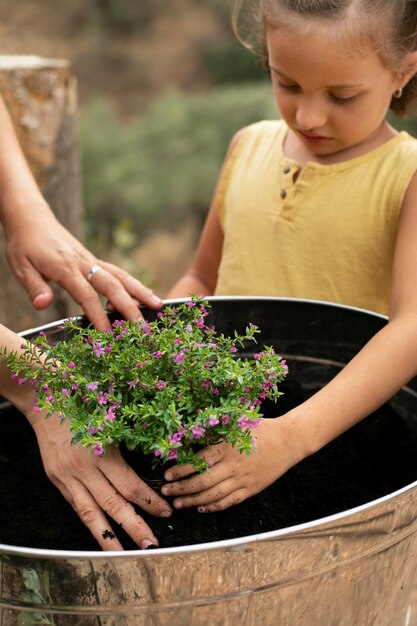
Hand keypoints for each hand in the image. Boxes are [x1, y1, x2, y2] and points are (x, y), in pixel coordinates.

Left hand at [5, 210, 161, 329]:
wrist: (32, 219)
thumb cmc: (24, 245)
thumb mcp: (20, 267)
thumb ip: (34, 287)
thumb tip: (42, 305)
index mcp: (66, 267)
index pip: (87, 295)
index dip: (99, 316)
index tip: (108, 335)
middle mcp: (84, 263)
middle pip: (113, 286)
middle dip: (130, 307)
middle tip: (142, 327)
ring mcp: (92, 260)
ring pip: (121, 276)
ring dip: (141, 291)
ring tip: (159, 305)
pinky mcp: (94, 260)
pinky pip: (117, 272)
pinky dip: (133, 284)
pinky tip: (144, 295)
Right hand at [30, 411, 172, 550]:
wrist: (47, 404)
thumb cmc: (84, 406)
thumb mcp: (110, 423)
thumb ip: (125, 449)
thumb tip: (148, 471)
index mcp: (101, 452)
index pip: (129, 485)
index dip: (148, 501)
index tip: (165, 511)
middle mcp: (83, 469)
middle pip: (112, 504)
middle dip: (133, 526)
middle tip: (151, 543)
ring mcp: (67, 477)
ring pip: (89, 513)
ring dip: (108, 536)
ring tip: (122, 554)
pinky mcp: (56, 481)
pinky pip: (75, 506)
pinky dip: (89, 521)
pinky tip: (100, 533)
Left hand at [161, 418, 299, 511]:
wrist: (289, 440)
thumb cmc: (261, 428)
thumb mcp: (237, 423)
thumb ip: (216, 430)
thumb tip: (191, 433)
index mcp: (228, 446)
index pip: (198, 461)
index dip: (181, 470)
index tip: (167, 474)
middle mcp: (233, 465)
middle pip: (202, 482)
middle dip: (181, 488)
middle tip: (166, 492)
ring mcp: (243, 480)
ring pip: (213, 495)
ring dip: (193, 501)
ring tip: (179, 503)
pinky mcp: (251, 489)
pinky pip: (229, 502)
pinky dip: (214, 507)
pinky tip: (202, 508)